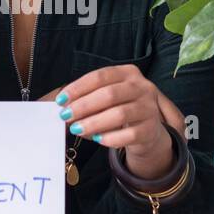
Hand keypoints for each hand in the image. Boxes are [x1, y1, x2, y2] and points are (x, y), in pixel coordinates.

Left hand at [49, 64, 185, 179]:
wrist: (148, 130)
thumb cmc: (121, 109)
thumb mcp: (108, 97)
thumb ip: (89, 97)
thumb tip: (65, 106)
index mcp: (128, 73)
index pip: (100, 76)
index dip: (78, 88)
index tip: (61, 100)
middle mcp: (142, 87)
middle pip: (109, 94)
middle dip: (83, 106)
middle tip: (66, 116)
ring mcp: (149, 108)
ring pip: (119, 114)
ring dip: (94, 122)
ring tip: (77, 129)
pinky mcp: (151, 129)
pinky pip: (129, 134)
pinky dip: (110, 138)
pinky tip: (97, 139)